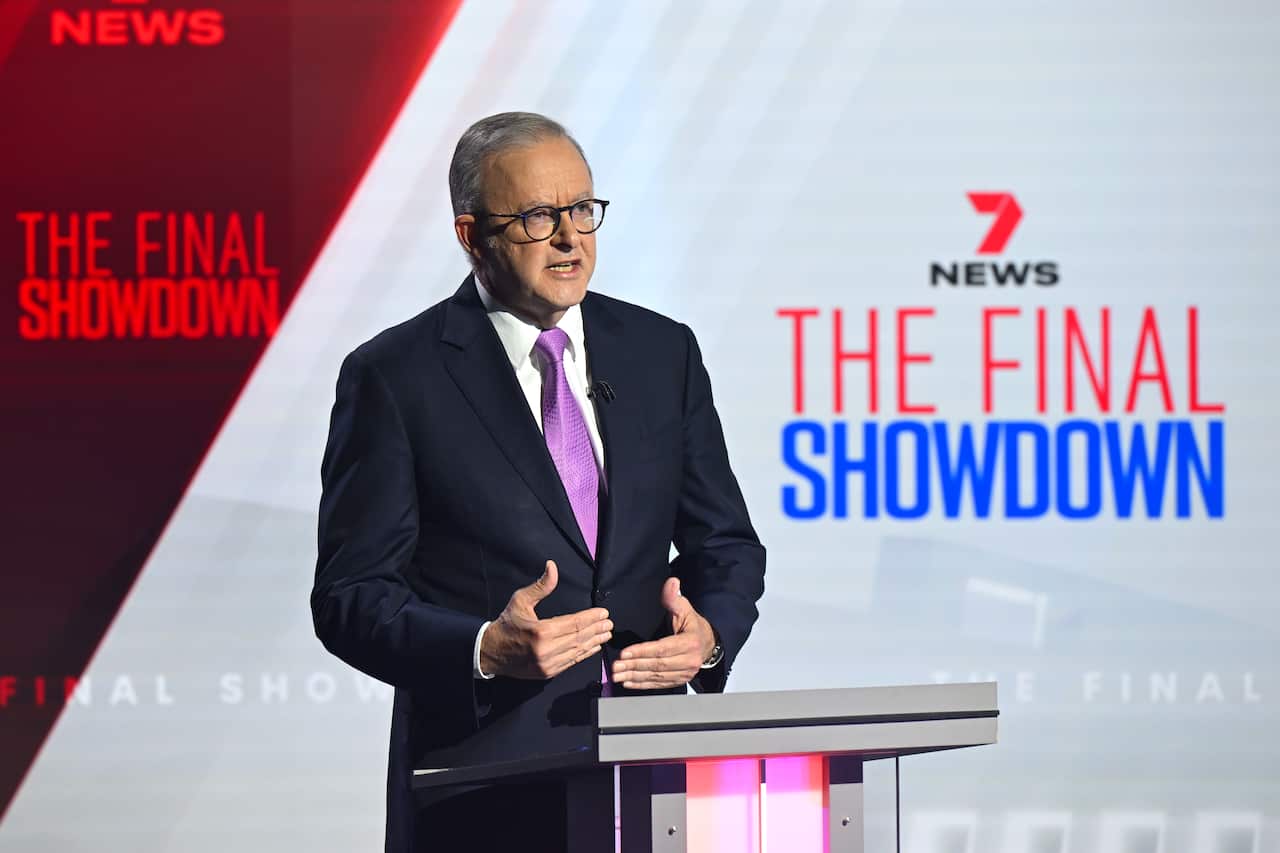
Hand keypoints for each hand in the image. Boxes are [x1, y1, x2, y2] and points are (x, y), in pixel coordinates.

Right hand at [480, 560, 612, 678]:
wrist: (489, 652)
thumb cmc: (506, 624)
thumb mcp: (521, 600)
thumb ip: (540, 586)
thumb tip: (552, 567)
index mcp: (541, 632)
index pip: (574, 623)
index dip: (591, 618)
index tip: (604, 613)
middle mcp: (546, 650)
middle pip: (579, 638)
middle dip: (596, 630)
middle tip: (609, 624)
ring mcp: (547, 664)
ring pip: (577, 652)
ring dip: (593, 642)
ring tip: (605, 635)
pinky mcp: (546, 673)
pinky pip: (570, 663)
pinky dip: (583, 655)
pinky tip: (593, 648)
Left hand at [611, 578, 714, 689]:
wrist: (708, 643)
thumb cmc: (693, 625)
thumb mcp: (685, 609)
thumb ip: (674, 598)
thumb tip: (671, 582)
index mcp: (690, 642)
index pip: (663, 648)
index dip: (642, 651)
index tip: (625, 652)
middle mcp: (689, 660)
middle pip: (657, 665)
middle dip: (634, 666)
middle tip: (616, 667)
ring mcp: (685, 673)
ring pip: (656, 677)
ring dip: (635, 677)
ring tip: (618, 675)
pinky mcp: (679, 680)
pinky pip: (659, 684)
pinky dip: (642, 685)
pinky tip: (629, 683)